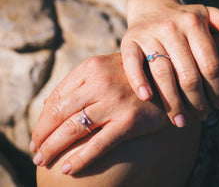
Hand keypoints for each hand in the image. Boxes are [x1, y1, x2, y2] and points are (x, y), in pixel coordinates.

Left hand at [30, 54, 168, 174]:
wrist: (167, 79)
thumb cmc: (130, 76)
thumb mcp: (104, 69)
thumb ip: (78, 84)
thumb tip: (48, 105)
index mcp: (91, 67)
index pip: (57, 97)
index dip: (42, 119)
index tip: (37, 134)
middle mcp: (101, 82)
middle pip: (60, 113)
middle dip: (42, 136)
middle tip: (35, 152)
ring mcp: (115, 101)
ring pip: (74, 128)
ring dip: (53, 147)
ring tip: (43, 160)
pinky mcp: (130, 121)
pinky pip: (99, 144)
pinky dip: (80, 158)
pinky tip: (67, 168)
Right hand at [121, 0, 218, 125]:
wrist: (151, 8)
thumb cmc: (183, 19)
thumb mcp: (206, 15)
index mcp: (193, 23)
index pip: (210, 64)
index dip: (217, 89)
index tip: (218, 103)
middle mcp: (170, 27)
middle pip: (188, 73)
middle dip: (197, 101)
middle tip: (202, 116)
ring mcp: (147, 34)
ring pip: (162, 73)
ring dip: (172, 102)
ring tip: (181, 121)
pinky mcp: (128, 41)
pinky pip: (132, 64)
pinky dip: (138, 81)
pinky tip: (146, 98)